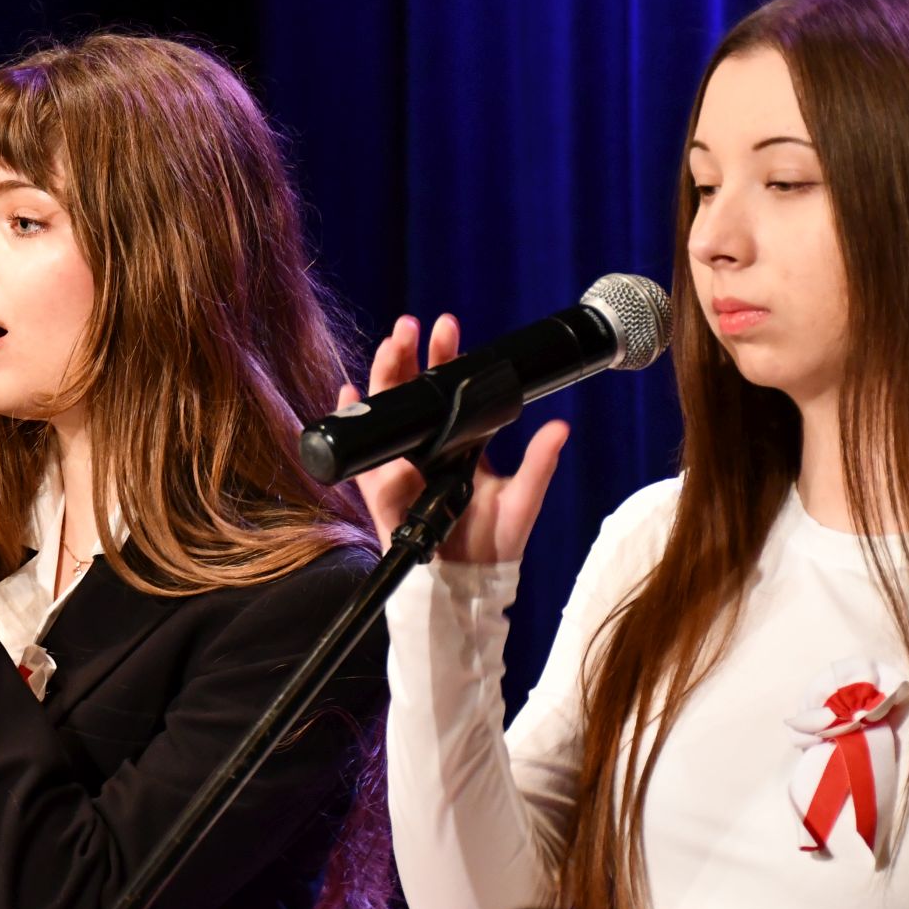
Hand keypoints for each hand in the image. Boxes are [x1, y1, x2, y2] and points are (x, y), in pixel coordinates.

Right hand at [343, 313, 569, 563]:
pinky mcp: (379, 488)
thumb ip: (539, 464)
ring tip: (387, 349)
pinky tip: (348, 393)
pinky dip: (350, 421)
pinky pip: (360, 453)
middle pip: (411, 393)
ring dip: (382, 378)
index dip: (446, 360)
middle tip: (408, 326)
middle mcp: (427, 449)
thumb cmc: (494, 542)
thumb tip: (560, 427)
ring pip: (385, 413)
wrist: (465, 581)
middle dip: (407, 357)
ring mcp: (400, 465)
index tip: (446, 330)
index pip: (450, 393)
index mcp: (459, 444)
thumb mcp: (522, 500)